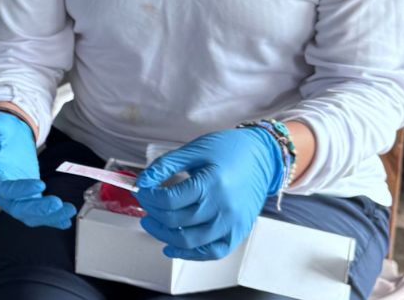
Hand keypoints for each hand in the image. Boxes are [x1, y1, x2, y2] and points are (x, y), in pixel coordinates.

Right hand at [0, 110, 76, 227]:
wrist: (3, 136)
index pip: (3, 188)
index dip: (20, 190)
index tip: (41, 185)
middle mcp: (0, 192)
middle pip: (17, 207)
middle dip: (38, 209)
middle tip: (57, 203)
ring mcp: (14, 197)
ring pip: (30, 214)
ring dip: (49, 216)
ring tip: (68, 211)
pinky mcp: (27, 197)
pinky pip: (38, 213)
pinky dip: (52, 218)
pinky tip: (66, 219)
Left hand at [134, 127, 282, 259]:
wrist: (262, 158)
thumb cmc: (228, 150)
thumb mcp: (194, 150)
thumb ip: (165, 165)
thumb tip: (142, 181)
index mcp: (211, 183)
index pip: (169, 200)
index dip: (149, 197)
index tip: (142, 191)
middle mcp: (223, 207)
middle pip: (176, 221)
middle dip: (153, 214)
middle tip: (145, 204)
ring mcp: (233, 223)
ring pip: (190, 240)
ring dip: (164, 235)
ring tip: (151, 223)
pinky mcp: (239, 233)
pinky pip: (212, 252)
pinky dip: (190, 253)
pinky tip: (172, 246)